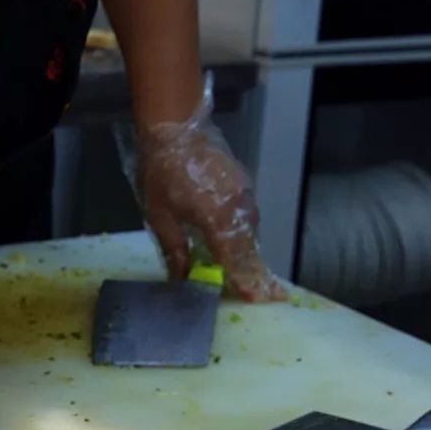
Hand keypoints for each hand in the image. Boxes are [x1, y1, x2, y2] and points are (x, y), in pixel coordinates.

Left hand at [134, 91, 284, 302]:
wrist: (175, 130)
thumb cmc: (161, 173)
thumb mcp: (160, 217)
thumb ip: (175, 250)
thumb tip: (181, 279)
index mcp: (215, 217)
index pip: (234, 258)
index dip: (245, 281)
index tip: (259, 299)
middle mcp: (237, 207)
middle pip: (249, 248)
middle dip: (256, 273)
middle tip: (270, 296)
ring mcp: (244, 193)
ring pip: (250, 233)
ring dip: (250, 256)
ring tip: (254, 279)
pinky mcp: (243, 184)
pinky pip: (248, 218)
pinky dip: (245, 236)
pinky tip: (240, 249)